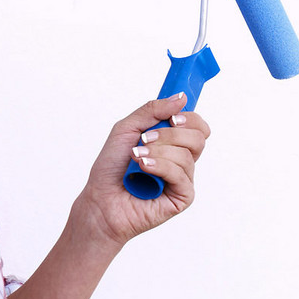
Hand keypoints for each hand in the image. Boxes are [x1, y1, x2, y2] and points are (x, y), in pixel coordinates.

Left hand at [72, 94, 210, 248]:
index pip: (197, 126)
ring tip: (136, 158)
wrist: (100, 200)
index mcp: (172, 143)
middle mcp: (181, 161)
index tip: (172, 118)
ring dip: (158, 151)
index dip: (189, 118)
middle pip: (198, 138)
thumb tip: (181, 97)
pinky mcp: (182, 197)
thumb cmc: (111, 168)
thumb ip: (153, 110)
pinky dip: (160, 167)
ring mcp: (183, 179)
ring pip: (187, 155)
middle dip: (170, 134)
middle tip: (145, 138)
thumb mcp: (127, 129)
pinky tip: (143, 169)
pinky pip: (180, 174)